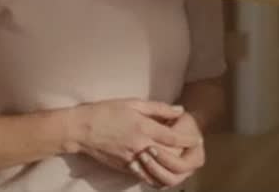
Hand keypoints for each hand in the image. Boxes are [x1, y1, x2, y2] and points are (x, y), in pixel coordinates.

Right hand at [72, 100, 200, 185]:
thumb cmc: (106, 111)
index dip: (188, 138)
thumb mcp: (132, 103)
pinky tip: (161, 169)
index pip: (173, 137)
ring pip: (159, 168)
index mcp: (143, 128)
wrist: (81, 129)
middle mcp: (140, 146)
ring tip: (180, 160)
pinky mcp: (125, 167)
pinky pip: (145, 175)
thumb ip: (157, 108)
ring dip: (171, 166)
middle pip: (169, 154)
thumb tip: (178, 110)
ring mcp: (132, 159)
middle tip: (192, 148)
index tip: (197, 138)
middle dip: (183, 152)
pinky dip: (156, 174)